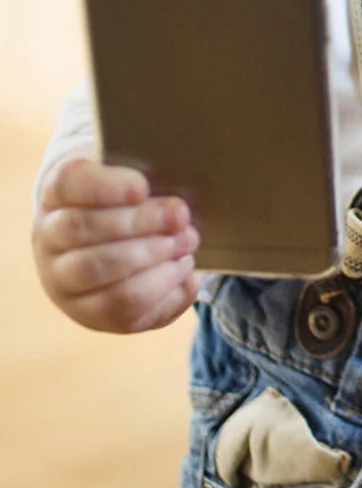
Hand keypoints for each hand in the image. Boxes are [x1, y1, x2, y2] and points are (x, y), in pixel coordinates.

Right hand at [33, 156, 202, 332]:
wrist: (115, 246)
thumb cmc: (133, 204)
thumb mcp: (136, 180)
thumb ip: (151, 174)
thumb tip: (178, 194)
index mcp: (58, 194)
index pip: (67, 183)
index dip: (104, 186)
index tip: (142, 188)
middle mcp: (49, 239)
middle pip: (82, 227)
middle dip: (140, 223)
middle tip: (181, 217)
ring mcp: (62, 280)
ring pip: (99, 269)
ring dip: (152, 255)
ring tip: (187, 242)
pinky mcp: (89, 313)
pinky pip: (122, 306)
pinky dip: (161, 286)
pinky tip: (183, 269)